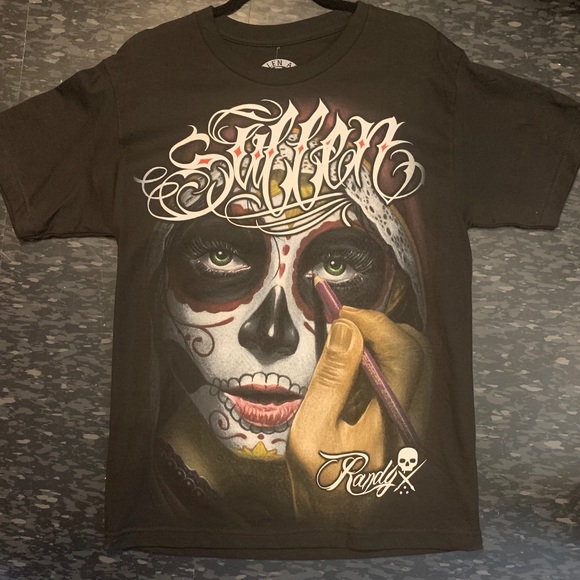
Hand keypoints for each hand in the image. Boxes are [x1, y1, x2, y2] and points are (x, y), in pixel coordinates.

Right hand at [285, 307, 431, 522]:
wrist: (336, 522)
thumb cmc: (317, 479)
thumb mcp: (311, 429)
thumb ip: (332, 378)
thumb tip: (348, 328)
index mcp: (394, 426)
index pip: (404, 354)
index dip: (376, 323)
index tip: (343, 313)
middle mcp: (417, 422)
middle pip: (420, 352)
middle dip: (384, 326)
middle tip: (347, 323)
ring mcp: (418, 423)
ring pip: (421, 361)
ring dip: (388, 339)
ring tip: (352, 339)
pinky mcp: (413, 422)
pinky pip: (412, 375)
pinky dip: (390, 357)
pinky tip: (362, 361)